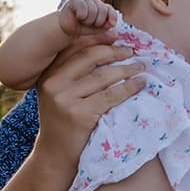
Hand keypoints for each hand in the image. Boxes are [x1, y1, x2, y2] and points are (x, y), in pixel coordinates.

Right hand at [32, 35, 145, 169]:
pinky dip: (129, 88)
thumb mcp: (58, 94)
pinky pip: (111, 96)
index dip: (99, 39)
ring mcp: (65, 99)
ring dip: (127, 69)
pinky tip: (139, 84)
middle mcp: (53, 83)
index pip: (76, 48)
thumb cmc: (62, 122)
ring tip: (141, 67)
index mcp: (48, 74)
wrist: (55, 155)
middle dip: (115, 51)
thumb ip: (71, 74)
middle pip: (91, 57)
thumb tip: (103, 48)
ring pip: (104, 77)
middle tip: (133, 51)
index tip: (118, 34)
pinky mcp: (80, 114)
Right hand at [57, 0, 117, 37]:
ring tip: (82, 20)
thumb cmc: (83, 26)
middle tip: (89, 23)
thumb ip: (106, 25)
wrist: (68, 28)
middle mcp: (93, 0)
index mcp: (100, 6)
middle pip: (103, 11)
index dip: (112, 16)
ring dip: (88, 20)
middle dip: (97, 22)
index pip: (109, 9)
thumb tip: (112, 24)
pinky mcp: (75, 0)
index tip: (112, 24)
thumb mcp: (97, 28)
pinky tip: (77, 16)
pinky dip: (81, 16)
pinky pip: (83, 9)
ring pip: (93, 11)